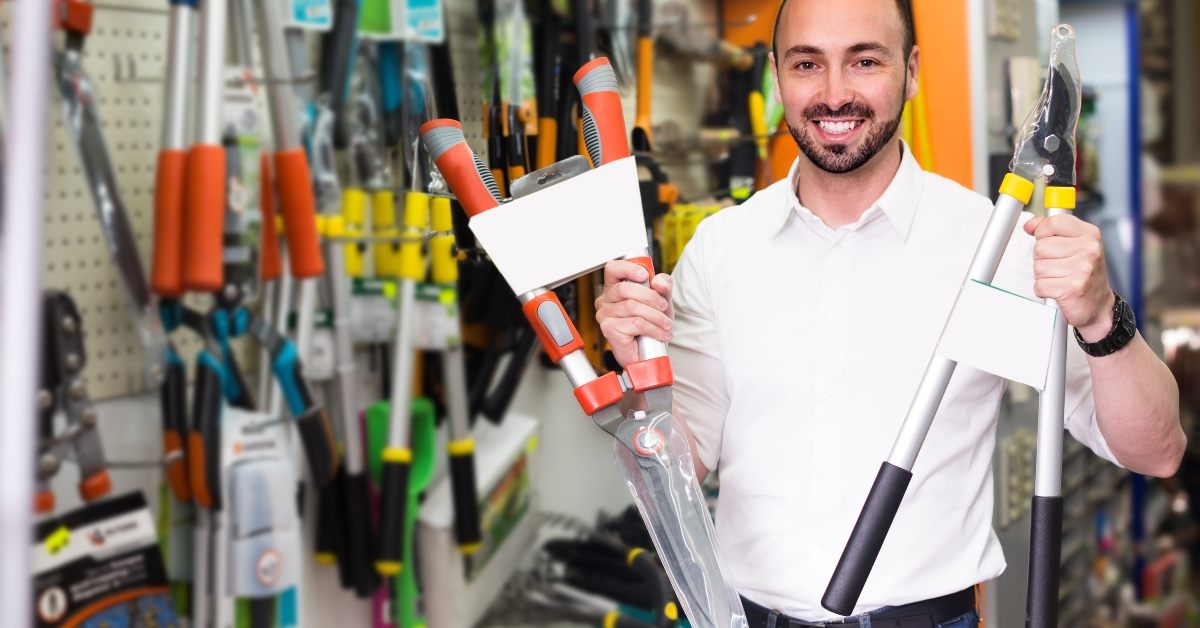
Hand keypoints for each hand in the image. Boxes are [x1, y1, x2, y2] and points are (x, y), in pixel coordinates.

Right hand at [595, 260, 673, 366]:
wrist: (649, 353)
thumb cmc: (651, 324)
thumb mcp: (661, 300)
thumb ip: (663, 286)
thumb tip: (659, 281)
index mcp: (614, 288)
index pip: (613, 269)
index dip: (628, 268)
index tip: (645, 275)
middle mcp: (605, 301)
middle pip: (625, 288)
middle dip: (651, 297)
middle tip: (664, 307)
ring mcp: (604, 315)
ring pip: (633, 307)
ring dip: (656, 316)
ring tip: (666, 325)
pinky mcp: (609, 330)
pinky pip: (635, 323)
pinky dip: (653, 329)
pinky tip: (660, 334)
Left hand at [1023, 214, 1114, 340]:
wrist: (1098, 304)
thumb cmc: (1084, 274)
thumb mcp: (1074, 245)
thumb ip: (1051, 231)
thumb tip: (1030, 224)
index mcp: (1089, 234)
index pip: (1053, 223)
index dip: (1043, 233)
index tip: (1049, 241)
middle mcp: (1089, 250)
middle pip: (1040, 247)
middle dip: (1042, 259)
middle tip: (1059, 267)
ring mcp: (1082, 269)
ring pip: (1038, 267)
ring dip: (1043, 276)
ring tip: (1060, 278)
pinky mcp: (1072, 288)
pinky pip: (1040, 285)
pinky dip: (1043, 290)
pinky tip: (1058, 290)